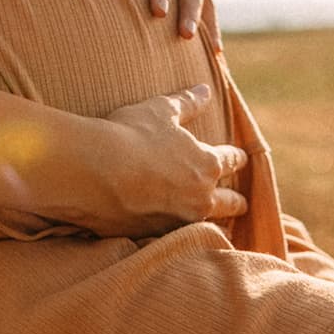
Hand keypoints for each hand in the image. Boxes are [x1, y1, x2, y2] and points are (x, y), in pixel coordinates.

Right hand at [14, 84, 248, 238]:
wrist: (92, 172)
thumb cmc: (129, 135)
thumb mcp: (160, 111)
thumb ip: (187, 103)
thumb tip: (204, 90)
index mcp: (206, 164)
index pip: (231, 161)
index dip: (237, 158)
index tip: (240, 158)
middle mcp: (200, 197)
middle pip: (230, 202)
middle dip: (237, 201)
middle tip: (241, 203)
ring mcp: (179, 222)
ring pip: (210, 227)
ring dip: (218, 226)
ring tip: (222, 229)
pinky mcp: (155, 238)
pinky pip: (180, 243)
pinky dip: (185, 241)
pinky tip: (184, 242)